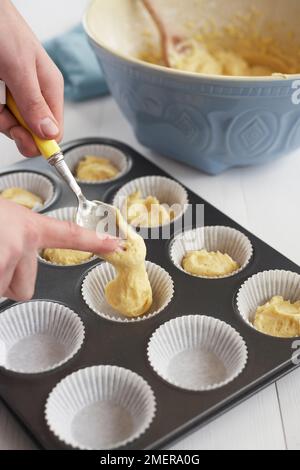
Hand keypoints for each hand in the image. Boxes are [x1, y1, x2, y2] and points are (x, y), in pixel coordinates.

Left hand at [0, 0, 63, 156]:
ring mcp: (15, 94)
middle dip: (14, 127)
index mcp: (49, 89)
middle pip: (29, 131)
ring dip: (0, 116)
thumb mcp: (20, 68)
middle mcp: (34, 94)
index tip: (26, 142)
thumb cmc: (3, 28)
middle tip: (3, 114)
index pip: (54, 130)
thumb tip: (50, 133)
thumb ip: (35, 103)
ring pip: (9, 123)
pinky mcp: (0, 93)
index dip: (41, 141)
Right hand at [0, 198, 119, 301]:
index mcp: (29, 226)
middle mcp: (24, 240)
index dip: (95, 242)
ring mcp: (9, 255)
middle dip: (7, 280)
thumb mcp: (3, 218)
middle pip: (25, 289)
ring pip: (3, 289)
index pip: (71, 236)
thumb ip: (18, 238)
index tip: (116, 245)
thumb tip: (14, 252)